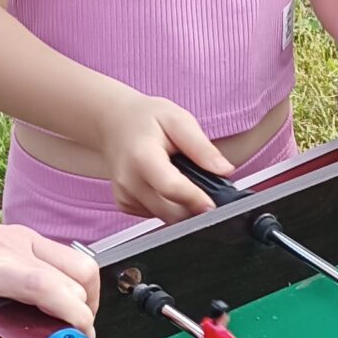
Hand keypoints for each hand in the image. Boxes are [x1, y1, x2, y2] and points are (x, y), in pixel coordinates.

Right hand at [0, 202, 99, 337]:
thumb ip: (13, 266)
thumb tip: (41, 299)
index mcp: (17, 241)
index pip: (79, 265)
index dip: (92, 300)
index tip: (84, 326)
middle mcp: (4, 249)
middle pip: (71, 279)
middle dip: (85, 318)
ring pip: (40, 289)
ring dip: (61, 326)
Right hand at [96, 91, 231, 220]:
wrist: (113, 123)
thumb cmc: (145, 120)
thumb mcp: (178, 120)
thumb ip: (201, 147)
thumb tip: (224, 169)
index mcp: (142, 157)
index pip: (172, 188)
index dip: (196, 200)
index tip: (214, 205)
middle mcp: (129, 181)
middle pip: (170, 212)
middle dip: (194, 207)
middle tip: (205, 189)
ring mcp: (125, 195)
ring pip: (165, 217)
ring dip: (181, 206)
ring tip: (182, 179)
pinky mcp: (125, 205)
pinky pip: (155, 215)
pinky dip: (168, 205)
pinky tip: (165, 185)